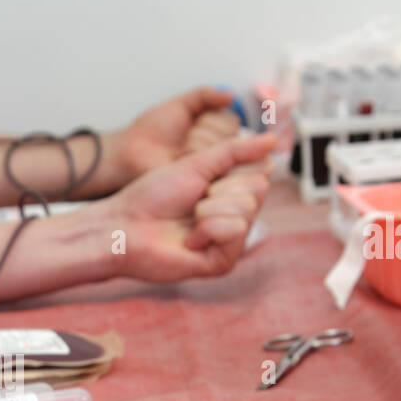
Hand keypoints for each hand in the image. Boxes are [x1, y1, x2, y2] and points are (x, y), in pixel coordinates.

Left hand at [103, 132, 275, 281]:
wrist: (126, 225)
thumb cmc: (153, 196)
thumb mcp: (196, 163)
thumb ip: (235, 151)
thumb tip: (273, 138)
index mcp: (231, 191)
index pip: (260, 171)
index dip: (231, 169)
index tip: (204, 179)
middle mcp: (235, 215)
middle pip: (257, 190)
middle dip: (220, 189)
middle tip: (193, 200)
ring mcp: (230, 240)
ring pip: (247, 210)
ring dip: (210, 209)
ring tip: (189, 220)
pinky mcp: (223, 261)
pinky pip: (236, 232)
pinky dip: (209, 229)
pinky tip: (189, 239)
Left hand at [115, 87, 242, 180]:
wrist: (133, 148)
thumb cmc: (153, 129)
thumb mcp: (180, 104)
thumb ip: (205, 96)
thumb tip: (230, 96)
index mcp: (214, 134)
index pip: (231, 120)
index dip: (210, 118)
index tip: (192, 122)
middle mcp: (215, 152)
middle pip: (228, 133)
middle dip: (203, 128)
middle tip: (182, 136)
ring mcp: (208, 167)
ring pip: (220, 145)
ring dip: (195, 140)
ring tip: (177, 147)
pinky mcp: (200, 179)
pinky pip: (209, 161)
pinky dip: (191, 152)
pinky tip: (177, 157)